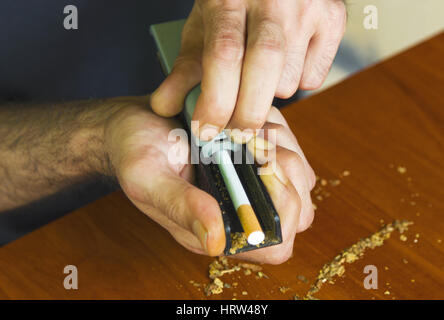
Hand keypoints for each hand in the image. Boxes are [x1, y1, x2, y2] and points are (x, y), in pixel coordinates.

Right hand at [105, 97, 314, 263]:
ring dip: (283, 148)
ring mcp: (251, 186)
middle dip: (288, 173)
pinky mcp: (256, 159)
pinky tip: (249, 123)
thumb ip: (180, 206)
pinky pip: (292, 150)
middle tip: (255, 145)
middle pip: (300, 212)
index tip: (263, 171)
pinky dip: (279, 133)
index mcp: (214, 230)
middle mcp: (238, 212)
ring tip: (246, 131)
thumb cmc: (134, 150)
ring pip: (302, 179)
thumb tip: (215, 240)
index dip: (283, 213)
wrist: (133, 123)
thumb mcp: (147, 177)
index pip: (275, 245)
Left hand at [151, 0, 345, 141]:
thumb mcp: (202, 30)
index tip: (206, 130)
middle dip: (248, 112)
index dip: (216, 99)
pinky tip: (285, 66)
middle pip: (265, 65)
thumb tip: (165, 107)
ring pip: (290, 80)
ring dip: (270, 95)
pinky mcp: (334, 19)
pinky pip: (313, 78)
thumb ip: (184, 69)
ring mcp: (308, 7)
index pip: (224, 53)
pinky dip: (295, 84)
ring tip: (258, 77)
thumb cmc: (232, 5)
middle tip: (236, 133)